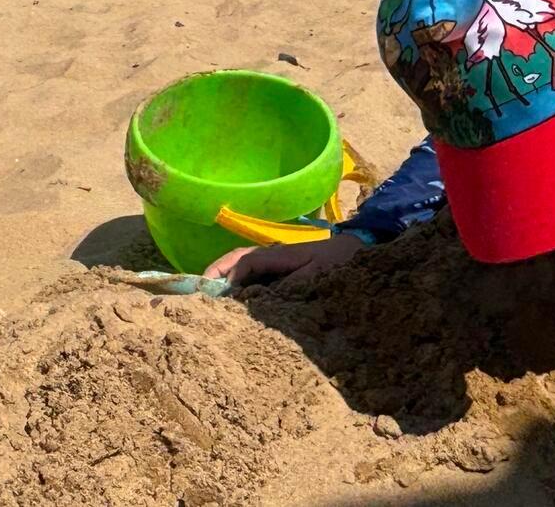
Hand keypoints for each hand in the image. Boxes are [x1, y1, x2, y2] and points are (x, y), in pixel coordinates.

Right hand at [203, 233, 363, 284]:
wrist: (357, 251)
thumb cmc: (338, 263)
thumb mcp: (317, 275)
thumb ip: (290, 286)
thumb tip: (260, 298)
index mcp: (277, 255)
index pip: (243, 263)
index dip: (226, 277)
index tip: (214, 295)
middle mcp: (270, 256)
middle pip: (235, 261)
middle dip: (215, 274)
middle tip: (198, 295)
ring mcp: (274, 263)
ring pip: (241, 268)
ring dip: (224, 280)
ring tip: (209, 300)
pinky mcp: (279, 272)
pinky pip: (253, 277)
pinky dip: (238, 286)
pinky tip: (234, 303)